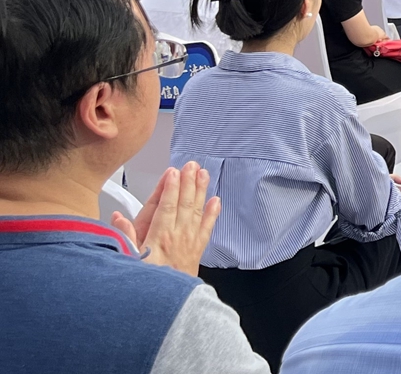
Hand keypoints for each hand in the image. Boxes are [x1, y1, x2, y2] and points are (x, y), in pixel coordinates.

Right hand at [112, 163, 219, 277]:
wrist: (166, 304)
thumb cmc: (146, 282)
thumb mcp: (126, 261)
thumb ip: (123, 238)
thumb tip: (117, 219)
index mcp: (159, 237)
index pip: (167, 206)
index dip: (170, 187)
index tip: (173, 173)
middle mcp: (177, 237)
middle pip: (185, 204)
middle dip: (188, 182)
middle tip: (191, 165)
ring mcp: (189, 242)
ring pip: (197, 211)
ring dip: (201, 191)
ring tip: (204, 175)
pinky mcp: (197, 250)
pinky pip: (207, 228)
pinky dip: (212, 213)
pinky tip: (216, 201)